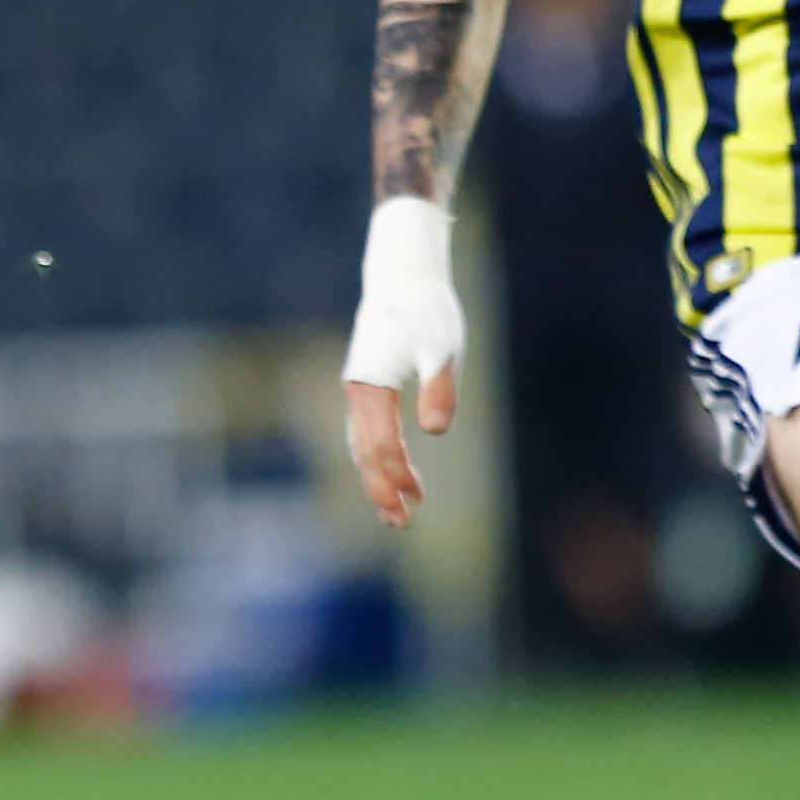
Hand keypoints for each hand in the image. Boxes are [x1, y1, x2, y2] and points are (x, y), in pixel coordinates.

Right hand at [339, 197, 463, 530]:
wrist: (403, 275)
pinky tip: (397, 468)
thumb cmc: (427, 309)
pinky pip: (365, 431)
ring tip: (399, 508)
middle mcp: (356, 390)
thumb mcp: (443, 347)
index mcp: (371, 384)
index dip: (397, 475)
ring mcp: (358, 388)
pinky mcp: (366, 384)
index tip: (416, 502)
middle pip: (363, 452)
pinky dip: (378, 456)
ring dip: (378, 478)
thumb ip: (439, 388)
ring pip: (361, 445)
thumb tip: (434, 432)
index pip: (381, 443)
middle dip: (381, 489)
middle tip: (400, 523)